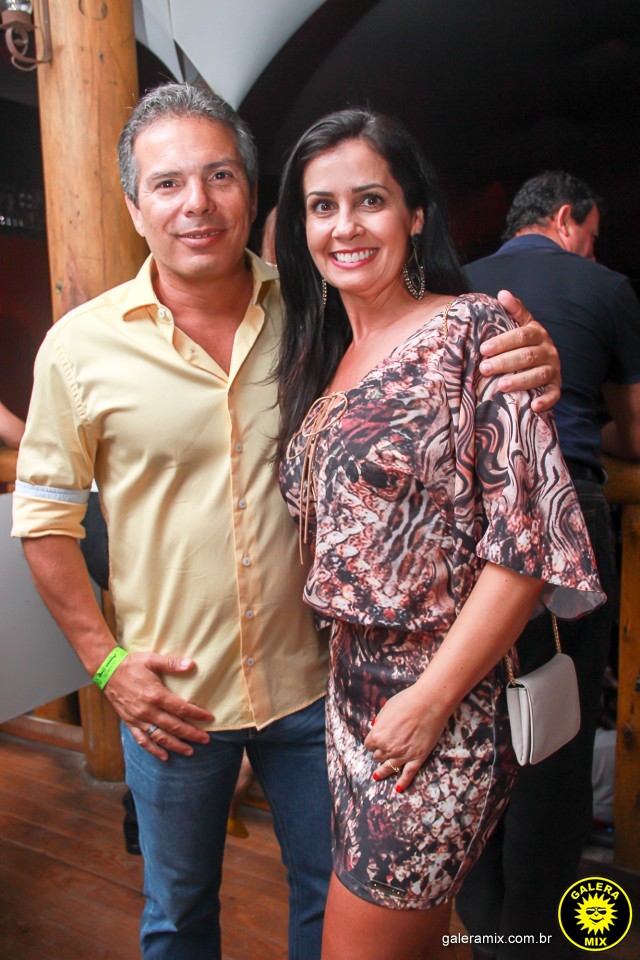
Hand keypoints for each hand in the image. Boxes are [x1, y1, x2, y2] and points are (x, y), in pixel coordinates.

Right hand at [104, 652, 213, 759]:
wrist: (107, 671)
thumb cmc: (132, 664)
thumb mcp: (152, 659)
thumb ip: (172, 663)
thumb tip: (191, 664)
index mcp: (155, 695)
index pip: (181, 708)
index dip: (196, 714)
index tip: (209, 718)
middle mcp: (147, 710)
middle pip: (173, 726)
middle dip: (191, 734)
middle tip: (206, 740)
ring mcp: (138, 719)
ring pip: (160, 737)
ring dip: (176, 745)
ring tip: (190, 751)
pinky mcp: (130, 723)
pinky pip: (142, 740)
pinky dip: (153, 750)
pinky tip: (164, 756)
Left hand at [363, 685, 447, 792]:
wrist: (429, 702)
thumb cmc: (407, 701)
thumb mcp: (387, 708)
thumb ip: (379, 720)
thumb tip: (374, 726)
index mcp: (377, 735)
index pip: (369, 745)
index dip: (373, 742)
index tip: (377, 740)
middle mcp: (388, 748)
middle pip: (378, 756)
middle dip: (379, 752)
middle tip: (383, 750)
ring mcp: (403, 755)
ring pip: (389, 767)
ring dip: (383, 771)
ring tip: (378, 776)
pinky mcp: (418, 757)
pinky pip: (408, 774)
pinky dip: (402, 782)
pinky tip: (398, 789)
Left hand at [479, 289, 560, 412]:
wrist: (544, 362)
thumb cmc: (525, 343)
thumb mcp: (521, 325)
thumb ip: (514, 311)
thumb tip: (503, 293)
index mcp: (538, 334)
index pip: (522, 336)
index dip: (503, 342)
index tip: (483, 349)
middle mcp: (549, 351)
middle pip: (528, 356)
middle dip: (505, 362)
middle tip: (484, 368)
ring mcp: (554, 369)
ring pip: (539, 375)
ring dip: (520, 381)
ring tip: (501, 386)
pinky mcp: (556, 387)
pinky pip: (554, 394)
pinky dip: (545, 401)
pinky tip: (533, 407)